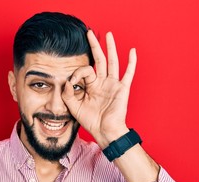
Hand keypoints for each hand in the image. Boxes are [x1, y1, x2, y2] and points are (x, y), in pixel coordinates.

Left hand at [62, 30, 136, 147]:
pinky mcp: (122, 89)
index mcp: (91, 86)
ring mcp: (113, 84)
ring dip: (110, 48)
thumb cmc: (91, 121)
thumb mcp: (74, 107)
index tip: (71, 83)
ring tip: (108, 34)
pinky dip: (131, 62)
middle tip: (89, 33)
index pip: (84, 71)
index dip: (76, 73)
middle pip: (99, 60)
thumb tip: (66, 80)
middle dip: (94, 46)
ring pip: (112, 62)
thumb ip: (67, 94)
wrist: (104, 132)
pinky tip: (132, 51)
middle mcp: (102, 82)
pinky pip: (128, 73)